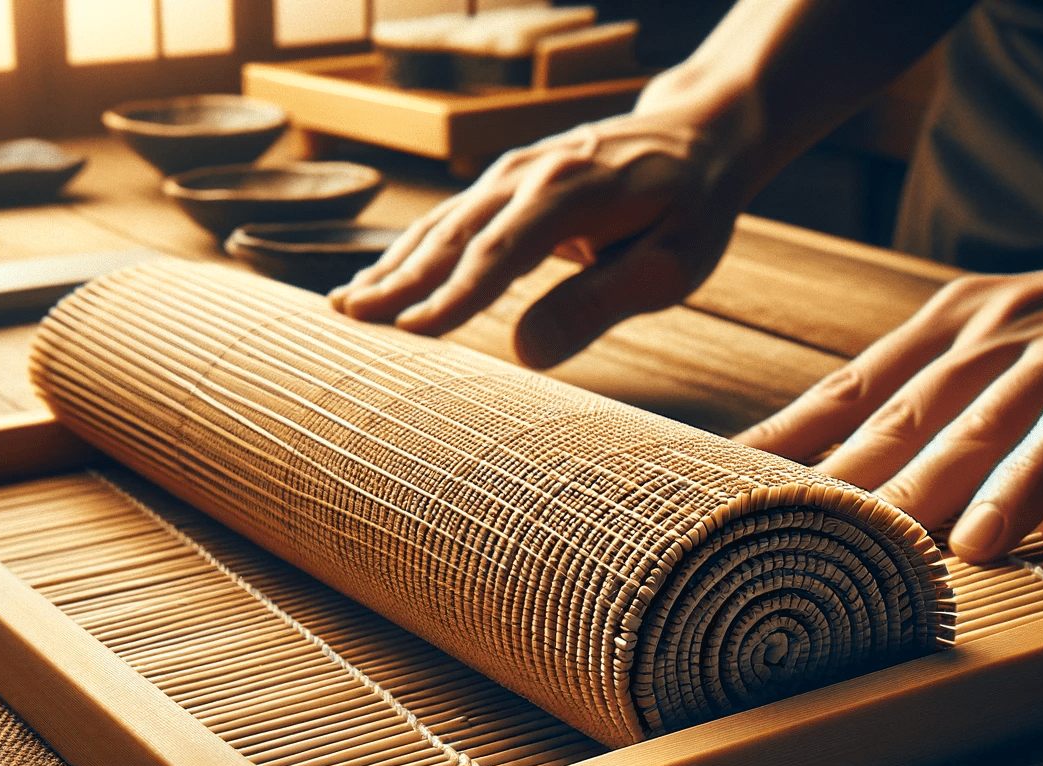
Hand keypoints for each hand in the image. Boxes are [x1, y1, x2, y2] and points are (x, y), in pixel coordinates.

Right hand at [329, 94, 758, 368]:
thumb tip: (525, 354)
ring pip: (439, 226)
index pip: (502, 252)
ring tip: (343, 310)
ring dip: (390, 267)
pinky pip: (447, 221)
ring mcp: (512, 173)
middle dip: (399, 282)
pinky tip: (376, 283)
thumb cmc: (691, 207)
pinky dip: (407, 253)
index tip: (412, 335)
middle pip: (453, 235)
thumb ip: (602, 303)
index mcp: (573, 192)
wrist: (698, 135)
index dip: (456, 296)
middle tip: (350, 325)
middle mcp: (530, 173)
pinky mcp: (504, 182)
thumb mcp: (674, 263)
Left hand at [735, 217, 1042, 561]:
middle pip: (878, 422)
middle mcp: (991, 331)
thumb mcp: (1032, 361)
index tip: (691, 504)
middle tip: (728, 552)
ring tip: (831, 565)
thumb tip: (878, 484)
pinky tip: (982, 544)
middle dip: (801, 491)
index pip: (839, 397)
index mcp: (953, 329)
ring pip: (956, 431)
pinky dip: (1021, 489)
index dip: (764, 453)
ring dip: (891, 501)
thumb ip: (956, 411)